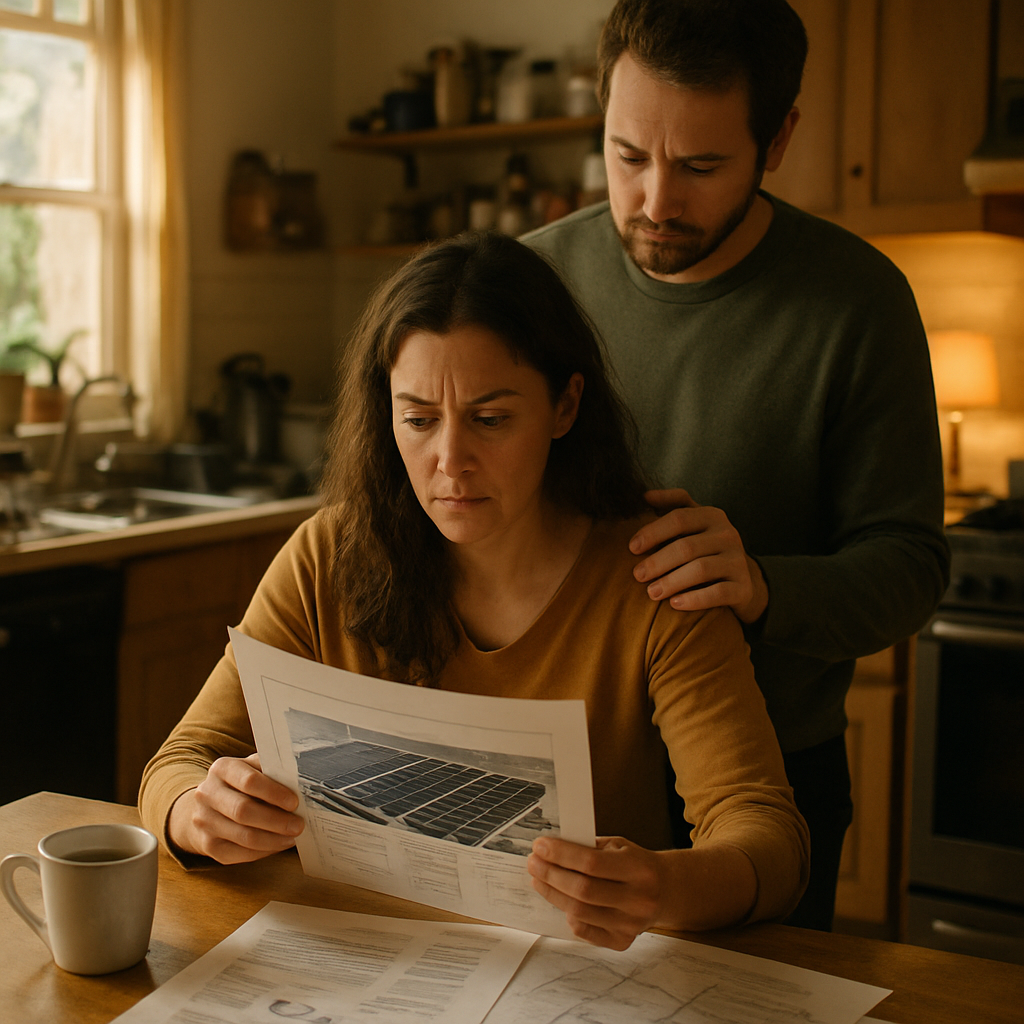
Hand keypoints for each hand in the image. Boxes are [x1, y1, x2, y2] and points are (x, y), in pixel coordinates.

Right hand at [168, 753, 303, 863]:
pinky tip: (278, 845)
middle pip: (243, 811)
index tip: (294, 802)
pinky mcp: (207, 845)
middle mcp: (207, 794)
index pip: (249, 781)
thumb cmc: (241, 783)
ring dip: (273, 839)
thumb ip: (272, 770)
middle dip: (275, 821)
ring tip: (293, 837)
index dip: (274, 793)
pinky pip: (239, 853)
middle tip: (298, 825)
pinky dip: (264, 851)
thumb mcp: (253, 768)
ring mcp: (203, 821)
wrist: (208, 805)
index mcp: (222, 768)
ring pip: (243, 836)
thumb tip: (303, 781)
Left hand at [527, 836, 666, 949]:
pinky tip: (560, 900)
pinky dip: (567, 914)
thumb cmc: (637, 865)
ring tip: (539, 878)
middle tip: (534, 862)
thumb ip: (590, 849)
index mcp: (639, 869)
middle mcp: (638, 899)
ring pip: (579, 912)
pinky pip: (584, 931)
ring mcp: (630, 924)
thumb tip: (552, 850)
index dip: (562, 854)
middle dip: (551, 874)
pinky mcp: (622, 941)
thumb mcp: (620, 847)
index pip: (591, 863)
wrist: (666, 891)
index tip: (540, 846)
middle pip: (582, 890)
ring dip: (552, 893)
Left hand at [630, 489, 767, 623]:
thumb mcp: (693, 522)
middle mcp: (728, 535)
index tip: (632, 548)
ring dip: (671, 582)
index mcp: (712, 516)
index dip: (653, 532)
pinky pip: (718, 593)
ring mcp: (737, 561)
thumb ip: (671, 505)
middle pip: (687, 547)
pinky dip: (694, 599)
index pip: (679, 519)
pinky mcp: (743, 587)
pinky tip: (674, 604)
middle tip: (637, 575)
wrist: (741, 578)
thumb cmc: (706, 547)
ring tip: (651, 592)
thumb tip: (645, 496)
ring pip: (701, 570)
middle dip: (657, 561)